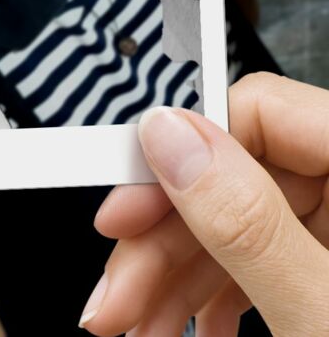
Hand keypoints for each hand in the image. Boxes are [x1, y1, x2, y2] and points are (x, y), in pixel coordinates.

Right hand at [79, 73, 328, 335]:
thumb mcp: (318, 312)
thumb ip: (247, 222)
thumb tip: (167, 135)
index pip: (254, 109)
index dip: (175, 156)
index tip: (122, 211)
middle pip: (231, 173)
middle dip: (161, 239)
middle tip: (117, 294)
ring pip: (233, 217)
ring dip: (173, 273)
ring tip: (139, 323)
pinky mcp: (325, 257)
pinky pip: (257, 250)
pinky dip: (212, 287)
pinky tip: (188, 320)